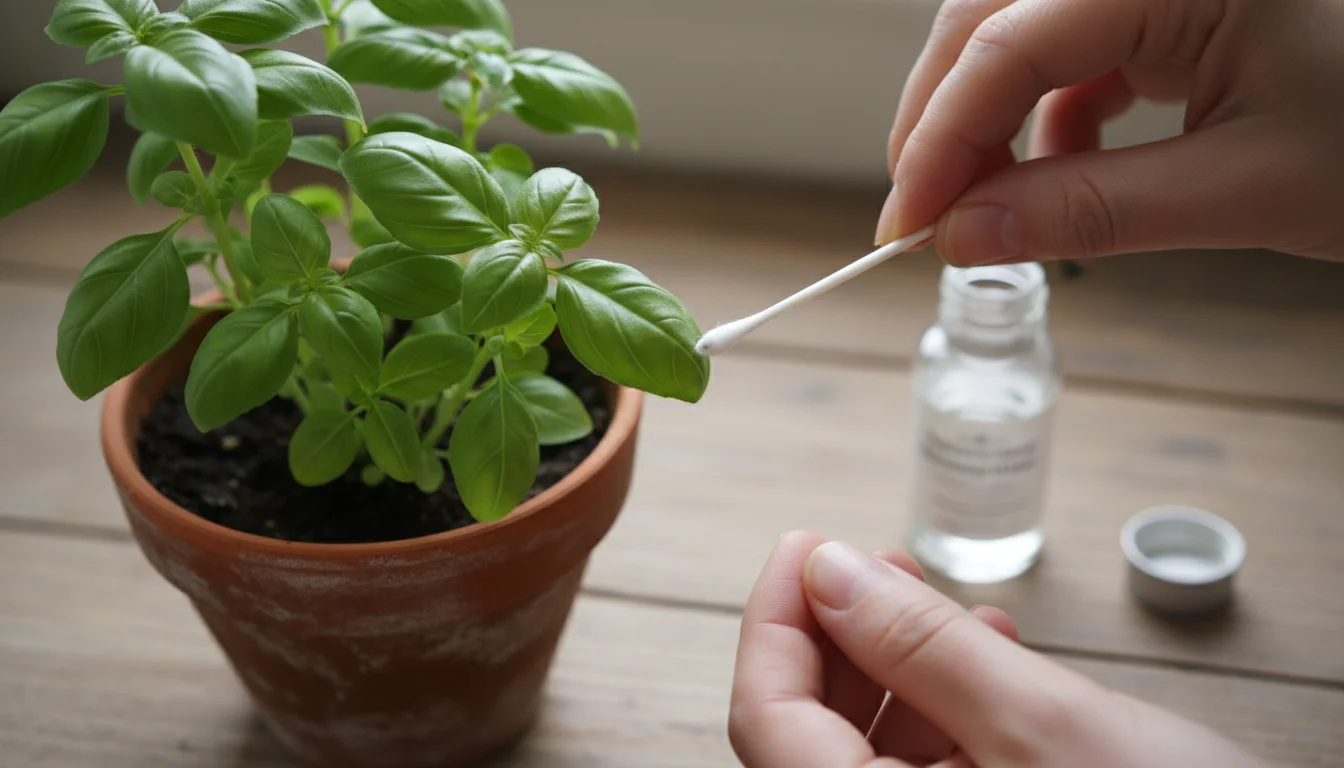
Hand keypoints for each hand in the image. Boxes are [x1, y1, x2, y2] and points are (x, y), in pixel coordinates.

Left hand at [729, 532, 1266, 766]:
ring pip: (869, 744)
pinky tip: (987, 654)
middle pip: (808, 727)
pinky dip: (945, 703)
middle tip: (870, 564)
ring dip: (895, 662)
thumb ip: (922, 647)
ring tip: (938, 602)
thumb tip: (830, 571)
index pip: (767, 716)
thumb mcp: (1043, 724)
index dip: (773, 617)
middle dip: (838, 632)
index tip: (804, 543)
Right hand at [875, 0, 1343, 264]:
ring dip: (990, 113)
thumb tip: (963, 238)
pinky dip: (1048, 109)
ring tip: (992, 200)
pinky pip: (1071, 39)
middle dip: (945, 116)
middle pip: (992, 14)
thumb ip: (1089, 211)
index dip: (940, 140)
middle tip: (924, 213)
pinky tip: (1059, 166)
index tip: (905, 227)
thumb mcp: (1245, 189)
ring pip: (1020, 25)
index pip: (1008, 43)